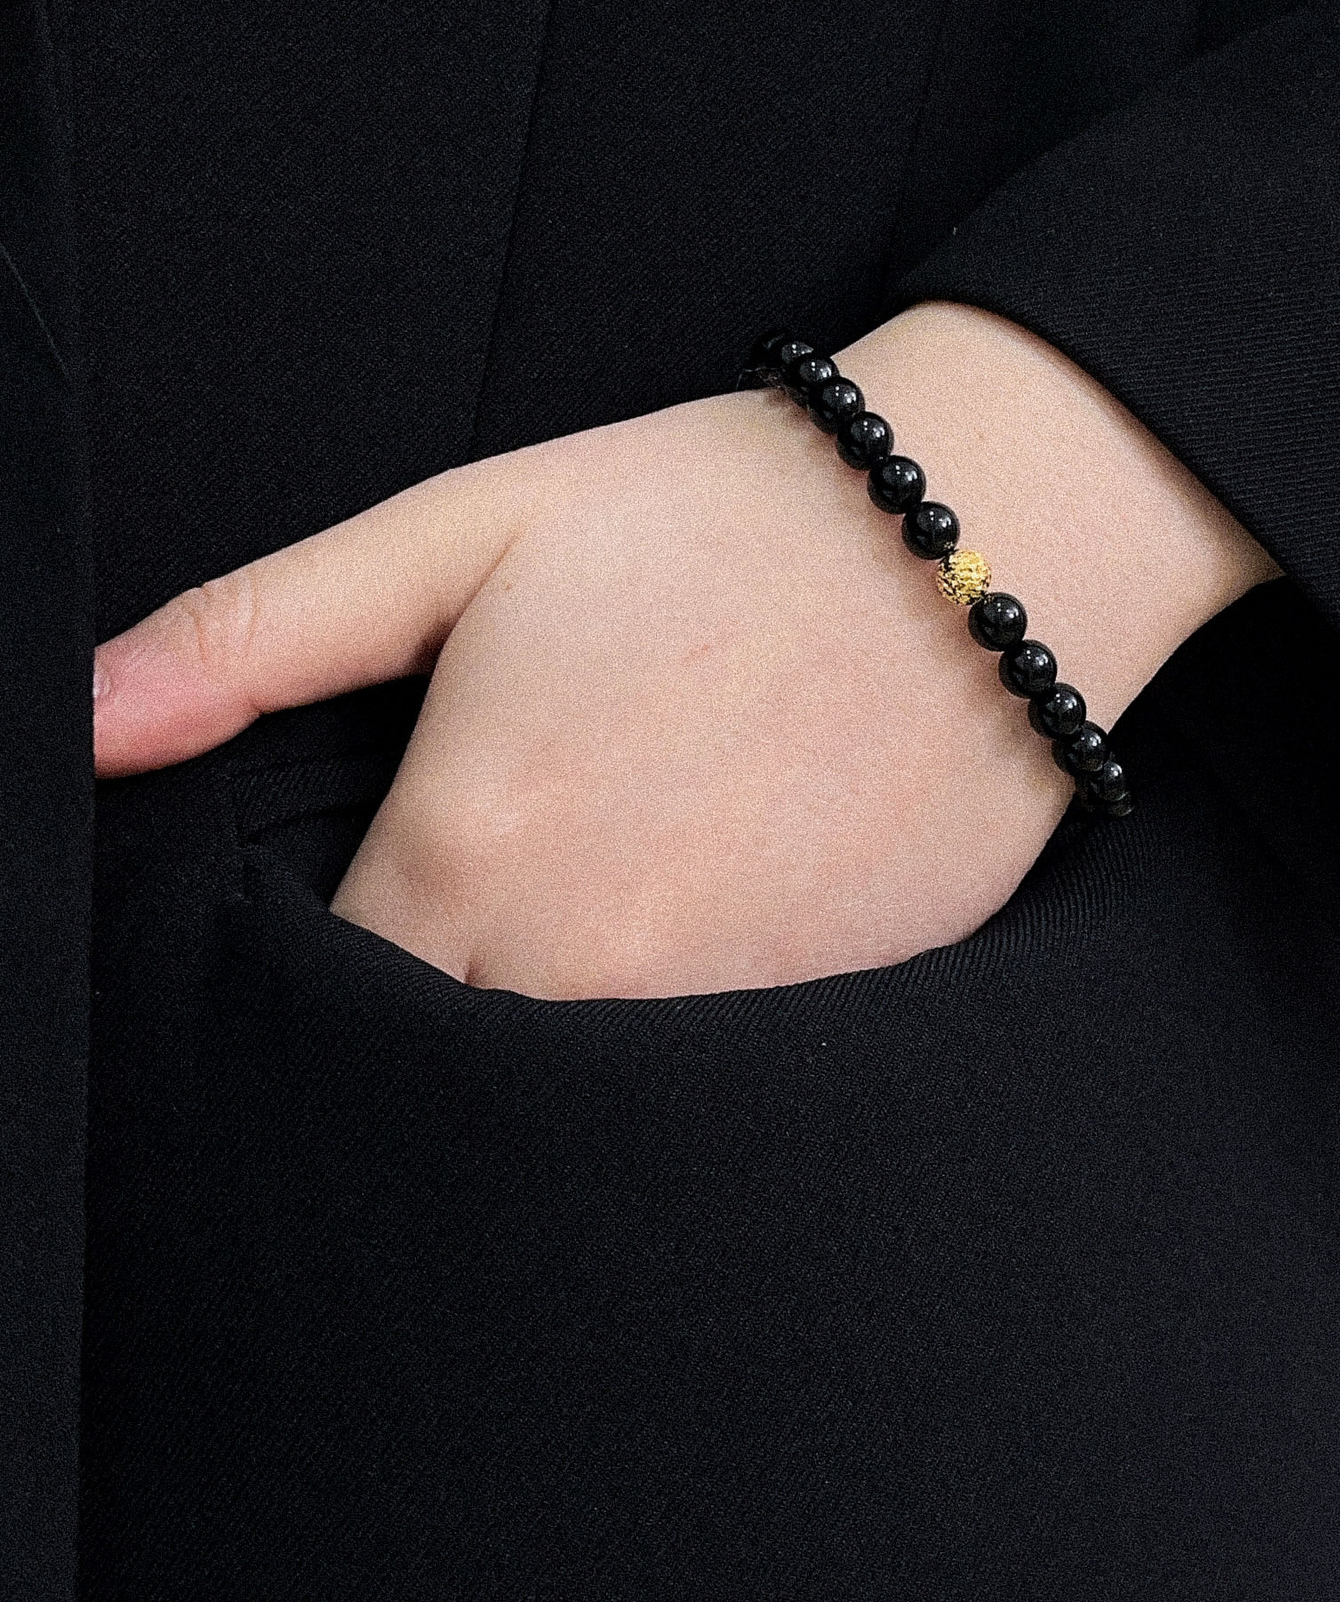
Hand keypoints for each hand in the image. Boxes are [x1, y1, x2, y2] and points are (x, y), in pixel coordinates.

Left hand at [92, 304, 1276, 997]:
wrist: (984, 535)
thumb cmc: (718, 512)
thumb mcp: (467, 527)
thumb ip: (255, 635)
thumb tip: (77, 724)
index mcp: (469, 851)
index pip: (326, 1002)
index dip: (332, 961)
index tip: (392, 886)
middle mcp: (587, 968)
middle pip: (443, 1070)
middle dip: (442, 1012)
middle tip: (518, 877)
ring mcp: (724, 1013)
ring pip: (580, 1093)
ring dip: (570, 1024)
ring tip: (629, 885)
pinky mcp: (836, 1021)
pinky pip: (716, 1080)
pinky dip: (695, 1025)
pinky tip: (728, 906)